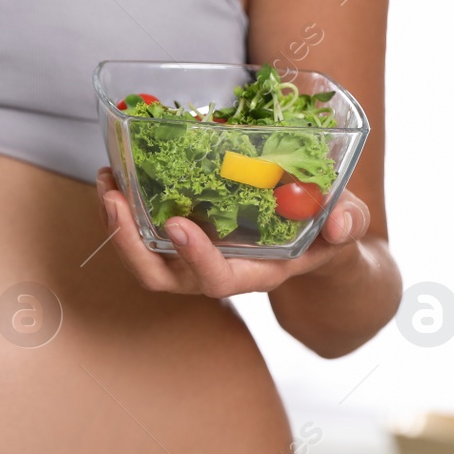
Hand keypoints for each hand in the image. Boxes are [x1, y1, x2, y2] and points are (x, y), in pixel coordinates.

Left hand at [94, 166, 369, 297]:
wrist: (316, 241)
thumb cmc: (330, 233)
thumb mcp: (347, 225)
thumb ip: (347, 223)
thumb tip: (339, 221)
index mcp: (255, 273)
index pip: (216, 280)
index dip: (196, 258)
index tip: (178, 224)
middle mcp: (217, 270)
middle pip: (161, 276)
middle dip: (130, 243)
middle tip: (114, 198)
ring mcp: (194, 257)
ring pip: (143, 257)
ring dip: (116, 223)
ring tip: (106, 180)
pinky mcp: (181, 238)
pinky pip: (142, 232)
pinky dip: (125, 207)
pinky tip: (116, 173)